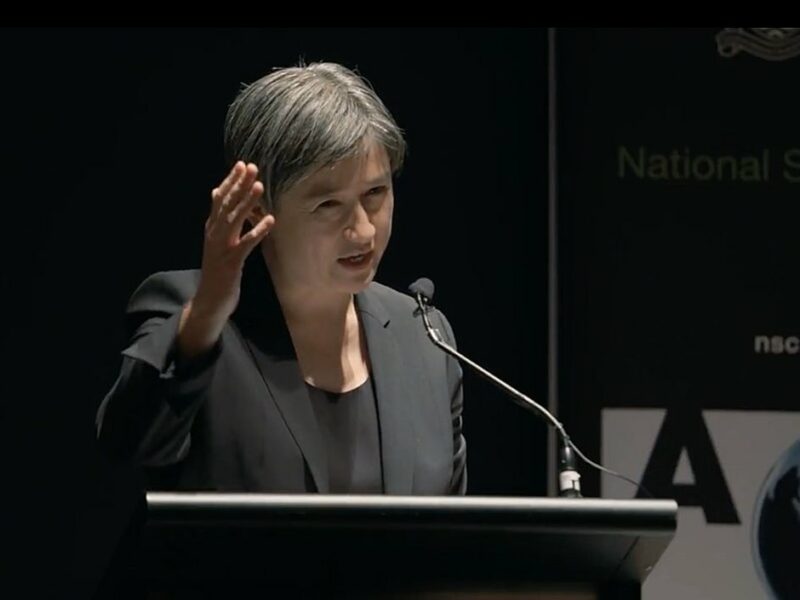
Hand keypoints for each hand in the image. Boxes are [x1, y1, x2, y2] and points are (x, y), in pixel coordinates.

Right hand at [178, 162, 273, 359]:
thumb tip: (222, 196)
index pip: (220, 199)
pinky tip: (270, 220)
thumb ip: (222, 221)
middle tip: (252, 167)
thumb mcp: (218, 243)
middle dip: (239, 185)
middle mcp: (214, 235)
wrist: (209, 301)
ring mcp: (221, 248)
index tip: (242, 164)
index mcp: (212, 229)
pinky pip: (246, 244)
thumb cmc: (218, 271)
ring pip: (234, 220)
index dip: (231, 181)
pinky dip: (257, 231)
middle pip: (226, 204)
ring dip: (247, 203)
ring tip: (260, 186)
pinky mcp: (231, 263)